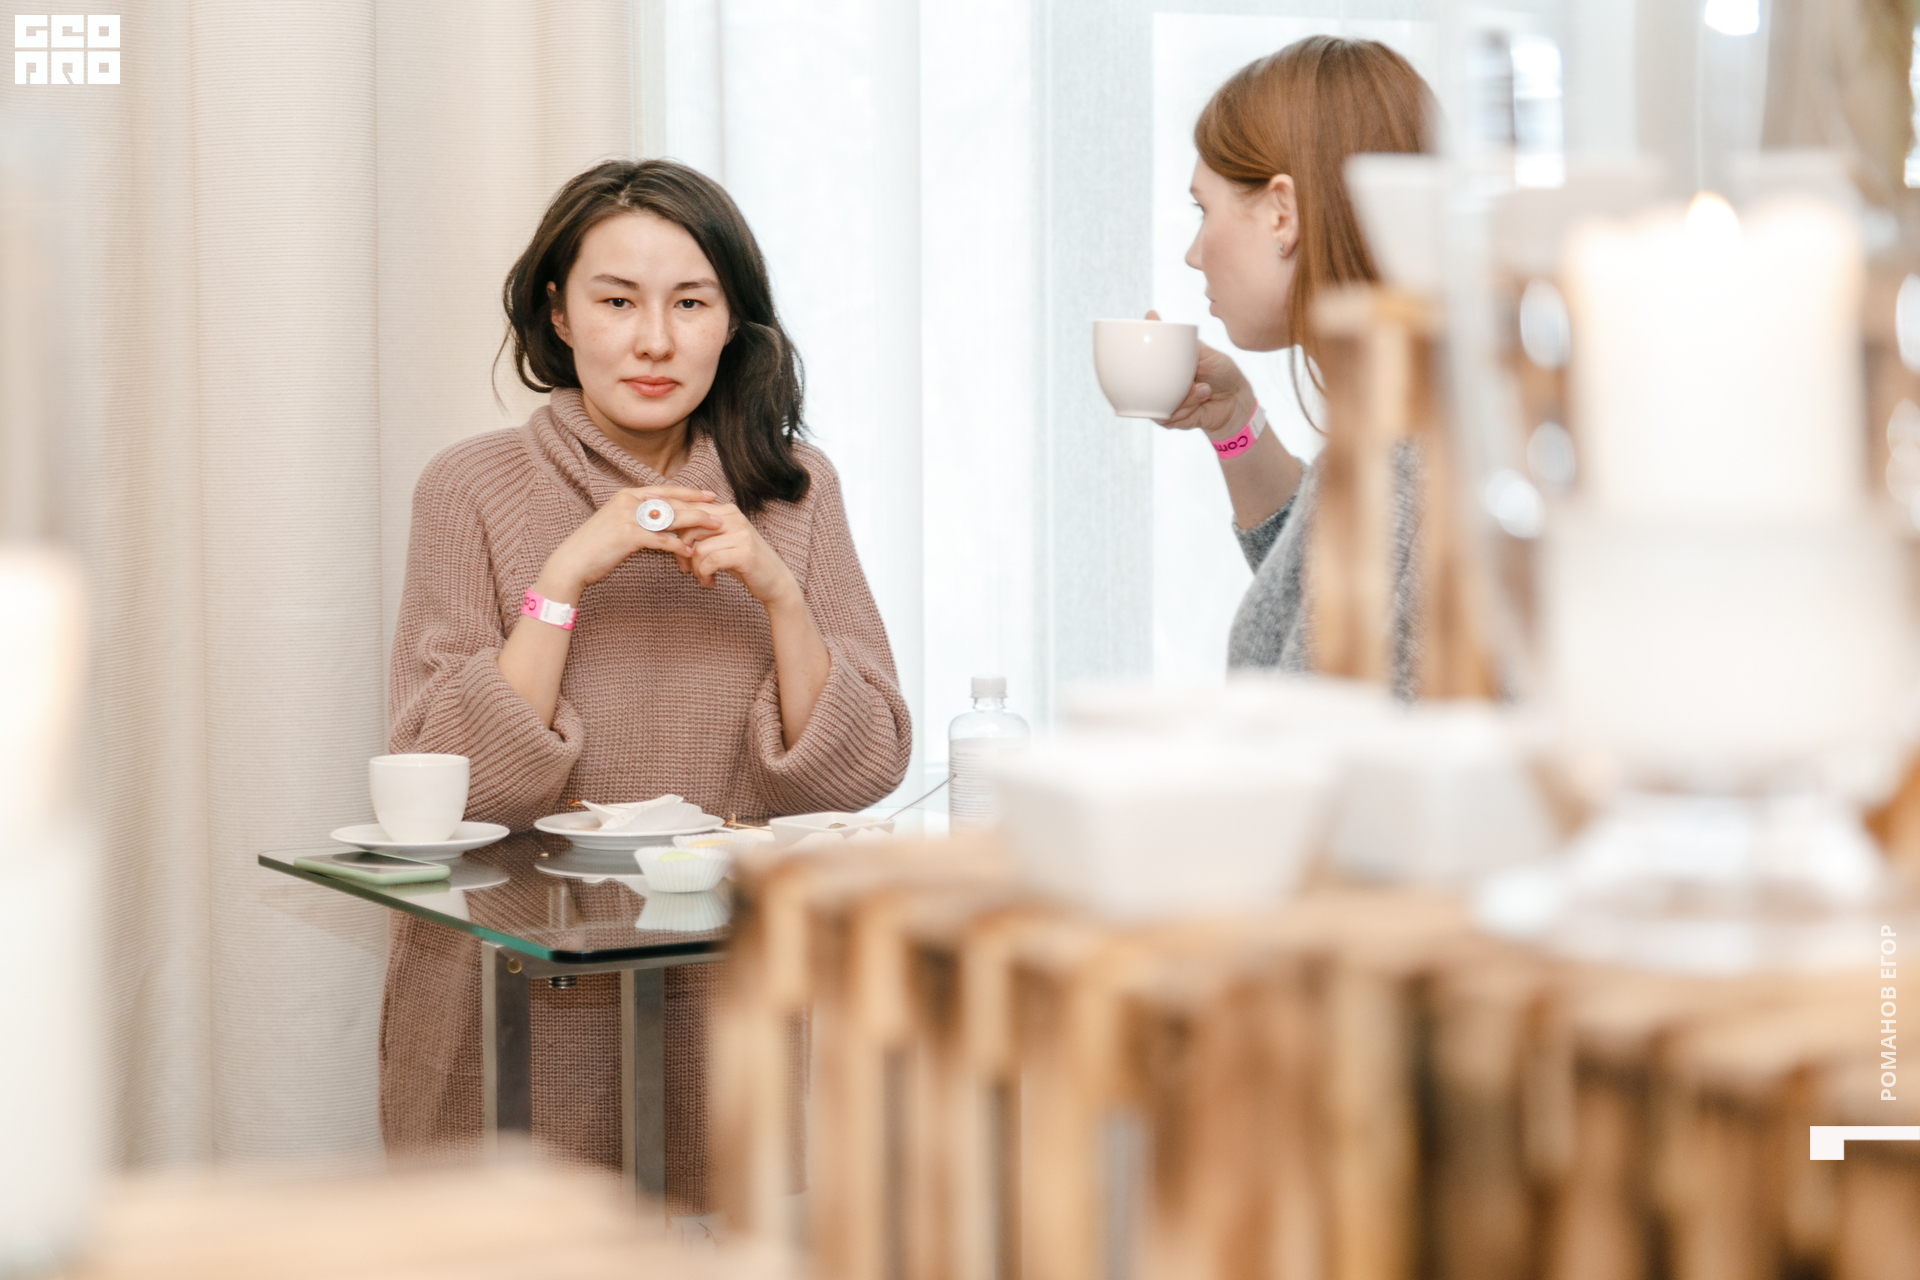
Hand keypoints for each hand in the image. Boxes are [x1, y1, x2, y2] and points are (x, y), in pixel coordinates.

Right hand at [537, 485, 721, 601]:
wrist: (572, 562)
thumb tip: (662, 523)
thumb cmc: (596, 548)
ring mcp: (628, 517)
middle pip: (672, 502)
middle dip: (698, 507)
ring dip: (696, 523)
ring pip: (671, 518)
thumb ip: (639, 520)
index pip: (665, 491)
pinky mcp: (628, 536)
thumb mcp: (618, 526)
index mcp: (627, 496)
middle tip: (719, 511)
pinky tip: (691, 552)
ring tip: (715, 528)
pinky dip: (677, 546)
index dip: (689, 493)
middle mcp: (628, 501)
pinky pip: (660, 540)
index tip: (709, 495)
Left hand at [677, 502, 800, 606]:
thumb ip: (700, 531)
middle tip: (682, 567)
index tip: (645, 510)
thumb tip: (667, 525)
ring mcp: (741, 533)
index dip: (667, 509)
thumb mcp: (720, 543)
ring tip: (701, 577)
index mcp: (726, 511)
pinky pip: (710, 562)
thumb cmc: (742, 562)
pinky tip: (708, 582)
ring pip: (698, 548)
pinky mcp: (744, 552)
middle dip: (678, 549)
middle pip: (689, 525)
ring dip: (694, 568)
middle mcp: (733, 517)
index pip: (690, 506)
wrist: (775, 581)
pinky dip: (704, 575)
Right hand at [1146, 309, 1255, 436]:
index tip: (1137, 349)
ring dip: (1184, 396)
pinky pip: (1167, 416)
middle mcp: (1161, 384)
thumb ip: (1179, 340)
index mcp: (1165, 367)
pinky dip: (1187, 408)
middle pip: (1143, 383)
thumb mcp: (1204, 352)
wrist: (1237, 401)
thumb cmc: (1223, 373)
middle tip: (1192, 376)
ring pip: (1157, 400)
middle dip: (1163, 379)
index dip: (1136, 356)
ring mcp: (1164, 402)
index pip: (1142, 361)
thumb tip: (1151, 317)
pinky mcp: (1171, 419)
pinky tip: (1202, 400)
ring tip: (1203, 389)